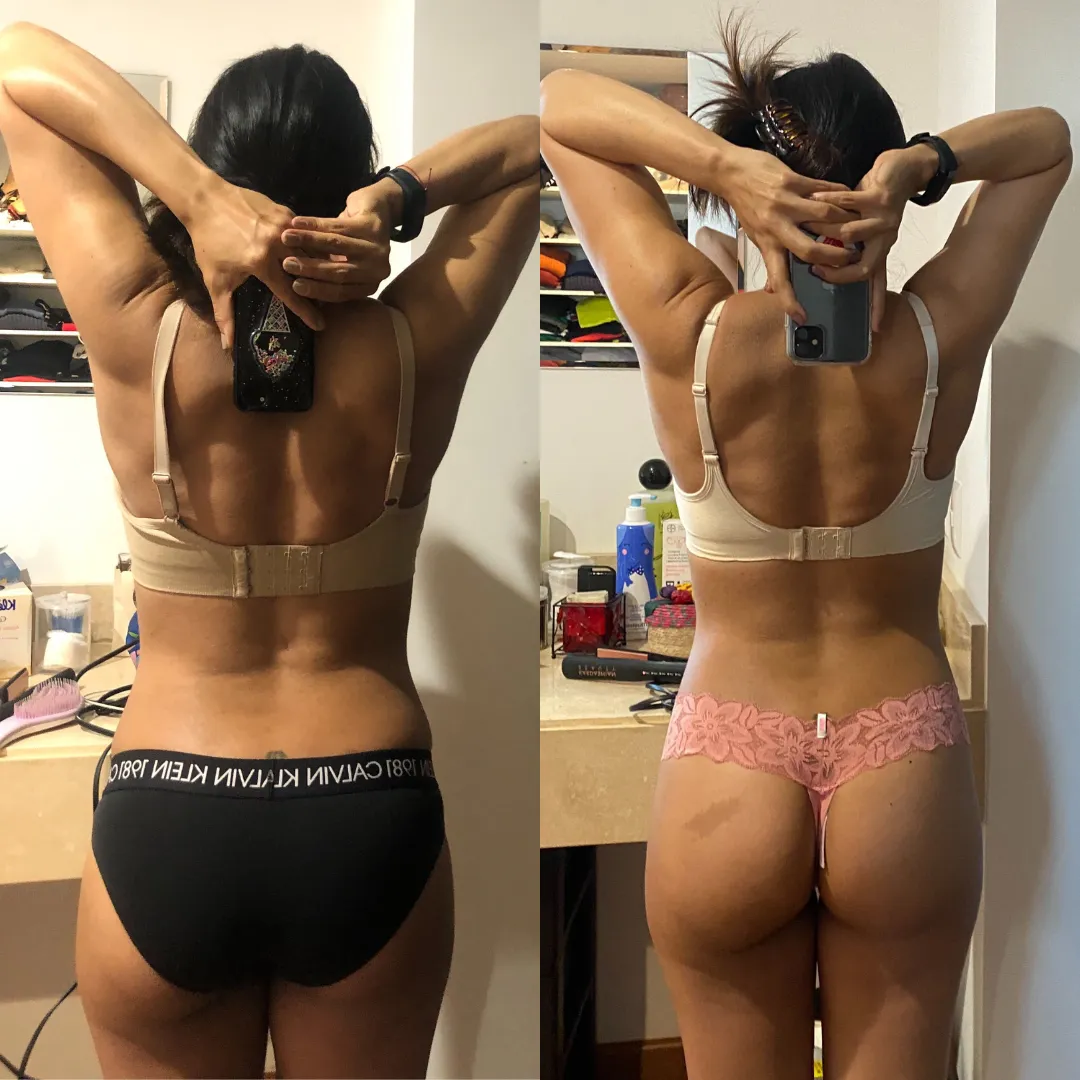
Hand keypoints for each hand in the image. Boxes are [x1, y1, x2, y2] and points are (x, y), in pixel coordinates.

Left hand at [186, 180, 325, 350]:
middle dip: (317, 286)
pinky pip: (303, 234)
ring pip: (310, 249)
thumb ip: (223, 314)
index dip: (306, 311)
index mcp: (261, 262)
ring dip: (317, 265)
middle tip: (324, 301)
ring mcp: (284, 224)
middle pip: (308, 270)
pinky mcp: (285, 211)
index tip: (320, 325)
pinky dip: (308, 245)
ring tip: (323, 278)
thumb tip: (227, 346)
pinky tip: (312, 255)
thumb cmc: (209, 242)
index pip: (291, 293)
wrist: (205, 199)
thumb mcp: (215, 280)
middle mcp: (277, 243)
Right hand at [278, 183, 394, 302]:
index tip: (294, 286)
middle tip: (286, 263)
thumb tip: (297, 291)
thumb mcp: (341, 264)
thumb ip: (326, 278)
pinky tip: (296, 222)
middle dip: (311, 268)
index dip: (316, 289)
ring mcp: (378, 248)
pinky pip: (337, 225)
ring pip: (336, 245)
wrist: (375, 211)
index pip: (340, 292)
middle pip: (340, 272)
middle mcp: (378, 270)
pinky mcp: (371, 225)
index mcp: (369, 284)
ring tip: (285, 238)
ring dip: (308, 241)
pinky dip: (314, 223)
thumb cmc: (352, 244)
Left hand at [718, 146, 859, 320]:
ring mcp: (785, 203)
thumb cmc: (746, 206)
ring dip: (844, 222)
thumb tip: (773, 289)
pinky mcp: (792, 181)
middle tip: (852, 260)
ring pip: (823, 216)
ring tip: (858, 228)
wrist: (732, 172)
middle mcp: (776, 227)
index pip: (778, 278)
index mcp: (767, 243)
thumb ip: (769, 260)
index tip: (802, 316)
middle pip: (809, 249)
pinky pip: (823, 190)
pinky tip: (852, 200)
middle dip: (835, 257)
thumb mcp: (755, 236)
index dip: (789, 299)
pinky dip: (841, 195)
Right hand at [806, 146, 933, 329]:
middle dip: (837, 272)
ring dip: (828, 230)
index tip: (874, 329)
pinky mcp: (879, 198)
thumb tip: (815, 266)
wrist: (905, 168)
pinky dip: (831, 202)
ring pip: (851, 236)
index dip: (877, 306)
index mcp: (880, 250)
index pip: (877, 284)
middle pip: (863, 269)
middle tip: (815, 269)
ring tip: (809, 225)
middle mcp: (884, 240)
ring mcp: (884, 220)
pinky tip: (817, 199)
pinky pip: (849, 206)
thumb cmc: (878, 199)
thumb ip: (843, 249)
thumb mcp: (862, 229)